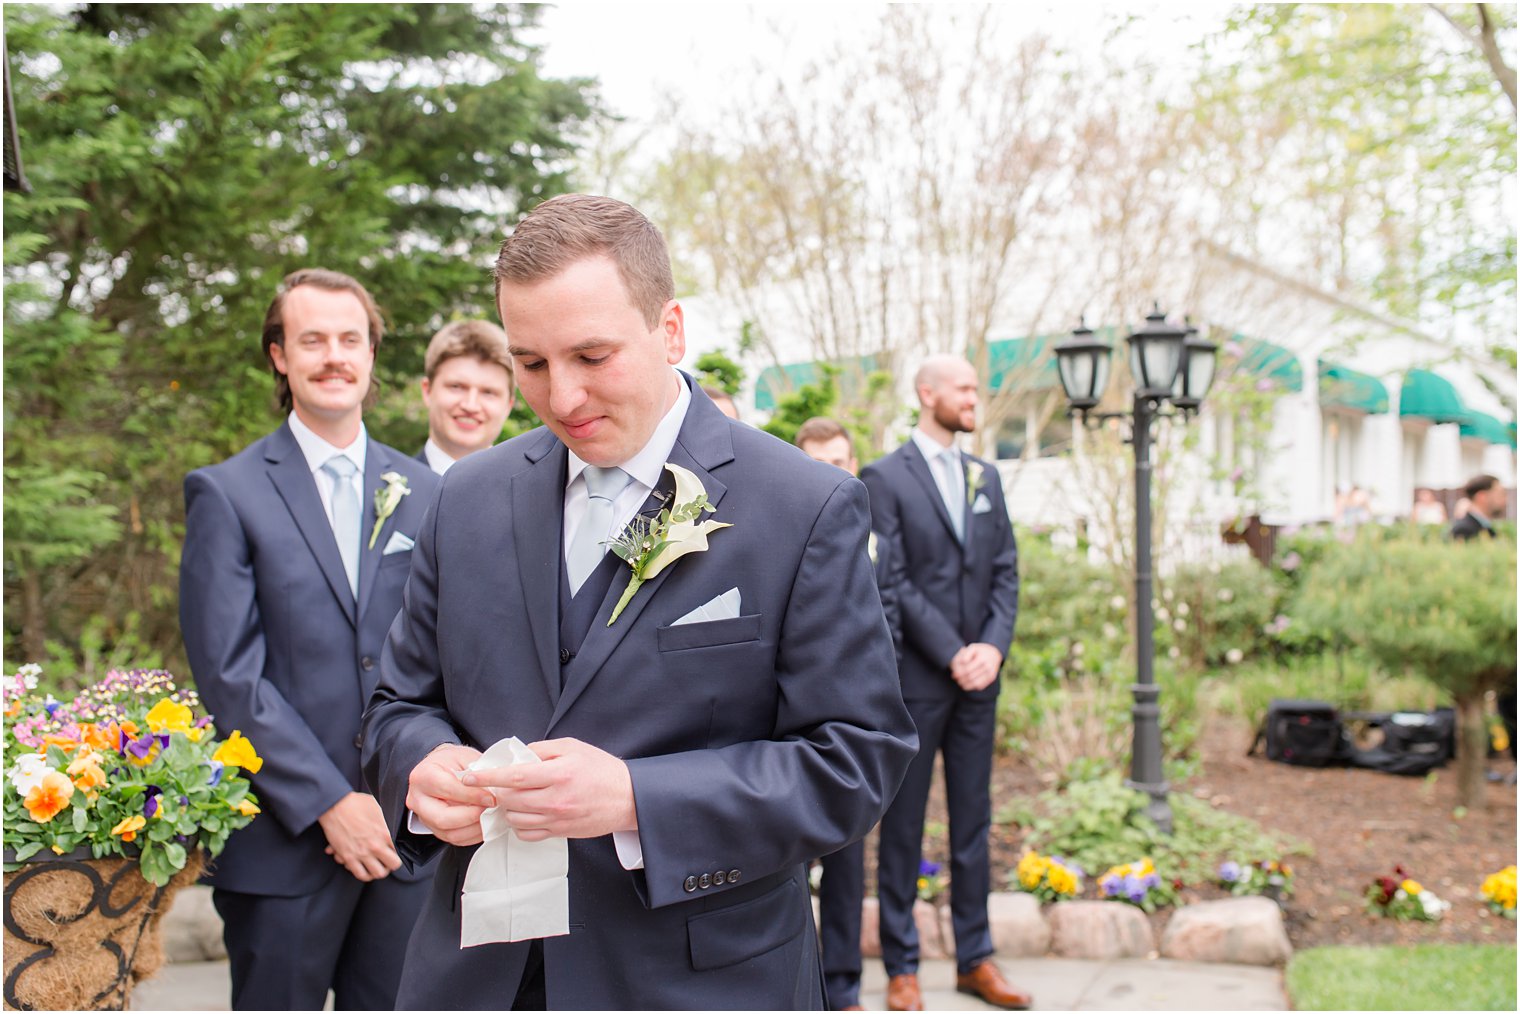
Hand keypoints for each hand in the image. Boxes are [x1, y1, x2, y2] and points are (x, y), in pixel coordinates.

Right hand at [318, 792, 402, 881]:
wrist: (335, 806)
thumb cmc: (355, 804)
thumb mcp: (378, 808)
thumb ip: (386, 821)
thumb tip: (390, 825)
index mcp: (385, 833)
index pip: (400, 850)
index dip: (398, 852)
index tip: (394, 851)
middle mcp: (375, 846)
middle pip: (392, 865)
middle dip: (391, 864)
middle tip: (387, 861)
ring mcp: (362, 853)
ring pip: (377, 873)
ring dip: (378, 871)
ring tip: (376, 866)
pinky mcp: (348, 857)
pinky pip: (360, 874)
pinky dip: (363, 874)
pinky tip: (364, 868)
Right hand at [405, 743, 497, 846]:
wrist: (441, 767)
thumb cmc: (452, 761)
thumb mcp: (465, 757)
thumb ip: (477, 774)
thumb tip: (494, 792)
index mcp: (423, 776)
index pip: (448, 789)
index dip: (473, 796)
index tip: (491, 798)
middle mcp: (417, 799)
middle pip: (443, 818)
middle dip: (472, 816)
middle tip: (491, 809)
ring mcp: (423, 817)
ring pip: (449, 833)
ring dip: (475, 828)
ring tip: (491, 816)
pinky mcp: (433, 828)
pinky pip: (454, 839)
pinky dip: (473, 835)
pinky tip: (485, 824)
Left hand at [462, 738, 636, 841]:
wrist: (628, 798)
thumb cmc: (601, 769)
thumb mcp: (573, 747)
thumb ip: (541, 749)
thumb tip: (515, 755)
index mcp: (558, 774)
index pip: (513, 776)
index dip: (487, 776)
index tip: (469, 776)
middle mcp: (555, 799)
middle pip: (509, 800)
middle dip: (498, 792)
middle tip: (497, 785)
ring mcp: (556, 819)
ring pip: (515, 819)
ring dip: (508, 808)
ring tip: (513, 798)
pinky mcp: (559, 833)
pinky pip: (527, 834)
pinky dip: (519, 824)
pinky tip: (525, 813)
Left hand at [950, 642, 1002, 691]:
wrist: (995, 653)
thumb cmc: (980, 650)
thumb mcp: (972, 647)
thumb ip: (965, 654)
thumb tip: (962, 662)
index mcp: (982, 658)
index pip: (967, 669)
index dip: (959, 673)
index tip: (953, 674)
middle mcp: (988, 666)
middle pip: (970, 676)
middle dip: (961, 679)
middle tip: (955, 678)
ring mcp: (991, 673)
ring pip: (975, 683)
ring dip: (965, 684)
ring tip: (959, 683)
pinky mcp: (992, 678)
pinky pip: (980, 686)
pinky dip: (972, 687)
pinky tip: (966, 685)